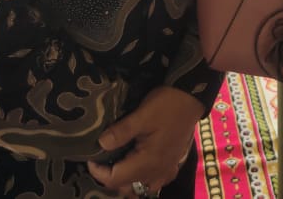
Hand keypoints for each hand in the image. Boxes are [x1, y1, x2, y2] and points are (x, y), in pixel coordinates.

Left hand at [86, 86, 203, 196]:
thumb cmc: (167, 105)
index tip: (90, 157)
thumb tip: (100, 144)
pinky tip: (139, 164)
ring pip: (141, 185)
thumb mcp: (142, 115)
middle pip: (126, 186)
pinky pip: (155, 180)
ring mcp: (167, 169)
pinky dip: (144, 177)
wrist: (192, 96)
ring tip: (118, 162)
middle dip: (111, 176)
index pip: (115, 179)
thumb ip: (120, 132)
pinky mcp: (173, 162)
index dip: (98, 172)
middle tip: (102, 159)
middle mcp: (157, 171)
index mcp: (148, 162)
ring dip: (127, 179)